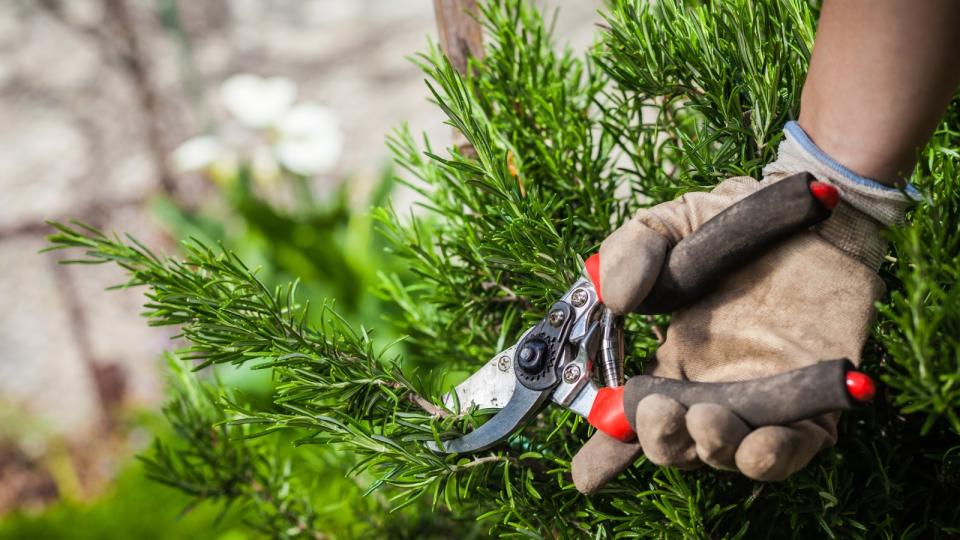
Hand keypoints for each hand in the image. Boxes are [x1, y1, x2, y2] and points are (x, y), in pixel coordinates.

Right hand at [572, 123, 914, 492]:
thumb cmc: (733, 218)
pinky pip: (796, 446)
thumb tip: (615, 299)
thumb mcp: (666, 225)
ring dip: (713, 447)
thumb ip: (629, 251)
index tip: (586, 474)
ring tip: (710, 419)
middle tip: (663, 412)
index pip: (632, 417)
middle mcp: (712, 388)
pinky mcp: (814, 401)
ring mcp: (762, 398)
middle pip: (676, 444)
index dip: (607, 452)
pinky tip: (762, 444)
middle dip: (661, 441)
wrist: (813, 209)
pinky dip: (776, 455)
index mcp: (672, 361)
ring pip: (729, 452)